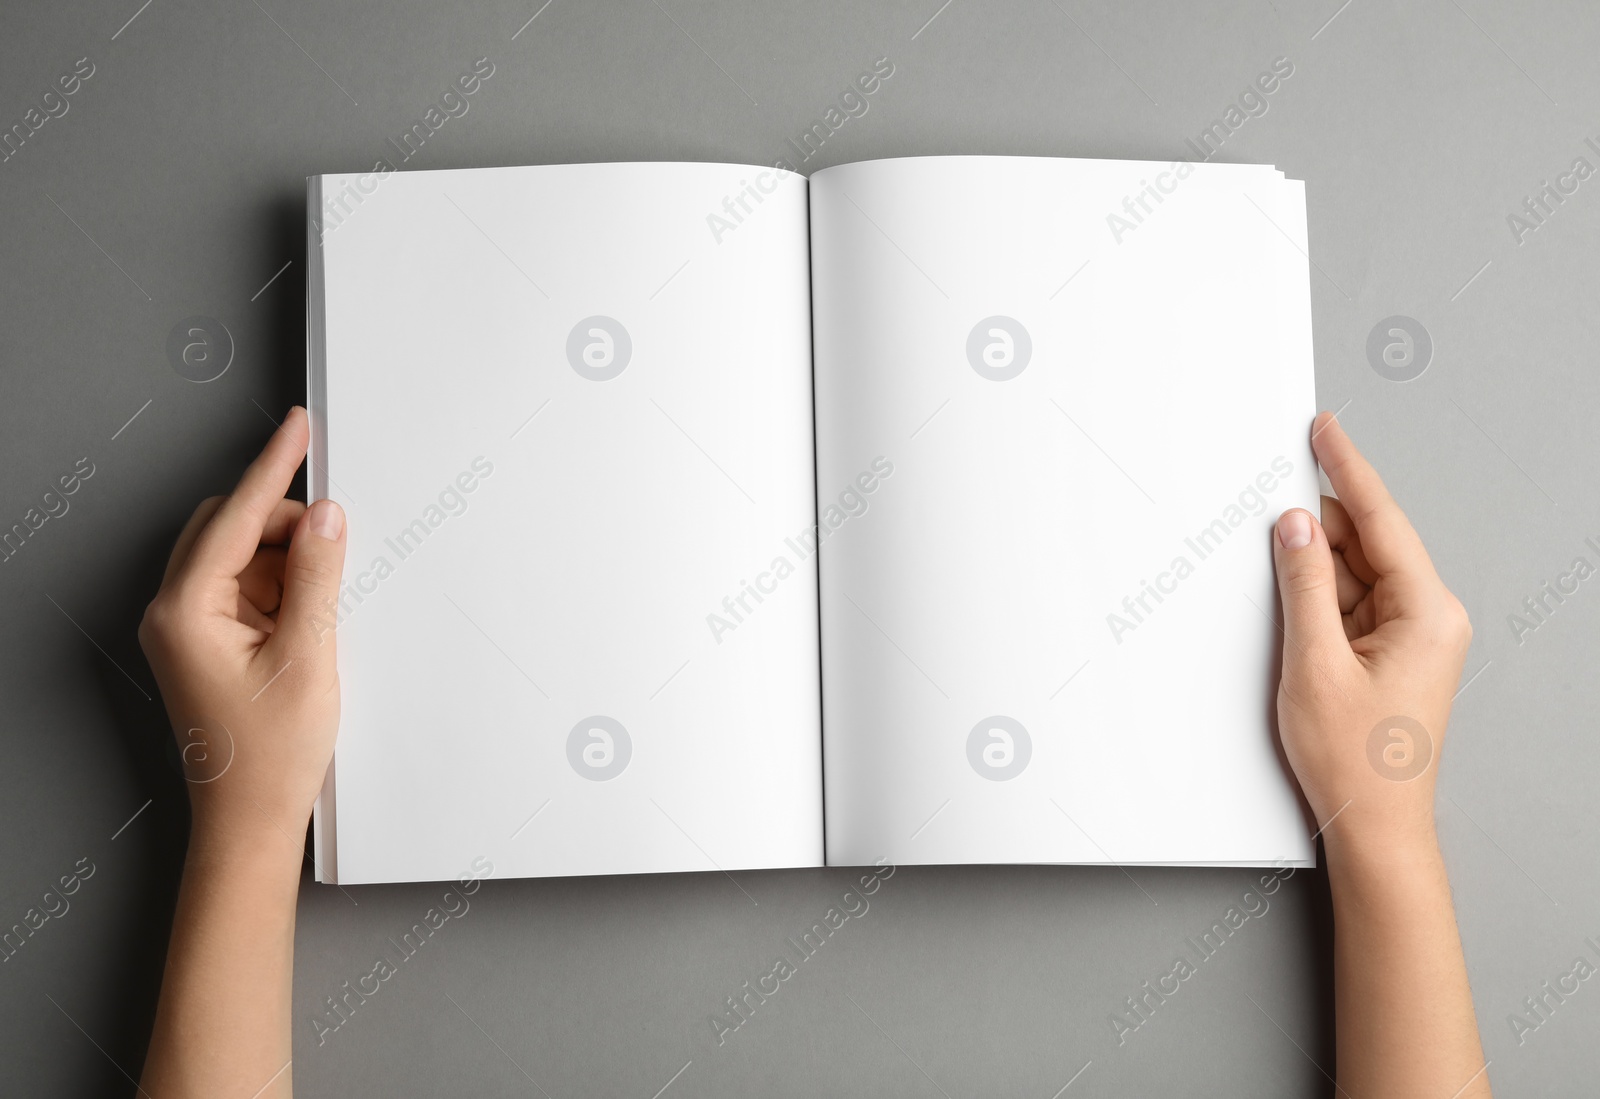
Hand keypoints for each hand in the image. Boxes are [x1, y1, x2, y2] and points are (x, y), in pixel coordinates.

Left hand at [138, 406, 346, 843]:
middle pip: (231, 527)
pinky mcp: (208, 640)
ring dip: (287, 566)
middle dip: (285, 527)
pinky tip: (307, 624)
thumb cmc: (268, 756)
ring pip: (242, 557)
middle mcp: (175, 611)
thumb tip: (325, 516)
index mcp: (185, 610)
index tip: (297, 428)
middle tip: (334, 546)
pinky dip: (282, 591)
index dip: (273, 467)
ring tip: (317, 618)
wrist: (249, 820)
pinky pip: (247, 588)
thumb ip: (318, 578)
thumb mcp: (308, 658)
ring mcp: (188, 626)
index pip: (236, 516)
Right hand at [1271, 411, 1471, 856]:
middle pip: (1366, 544)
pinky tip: (1294, 605)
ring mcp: (1412, 635)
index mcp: (1427, 612)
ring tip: (1278, 587)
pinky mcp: (1392, 652)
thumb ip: (1304, 585)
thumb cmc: (1356, 760)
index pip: (1381, 520)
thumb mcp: (1314, 663)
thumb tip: (1294, 528)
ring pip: (1355, 573)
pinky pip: (1352, 603)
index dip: (1347, 469)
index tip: (1326, 429)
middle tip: (1268, 515)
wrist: (1375, 826)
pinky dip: (1320, 597)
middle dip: (1317, 532)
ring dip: (1315, 571)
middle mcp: (1429, 617)